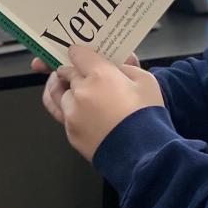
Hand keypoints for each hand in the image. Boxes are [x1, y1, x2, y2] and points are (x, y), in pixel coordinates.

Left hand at [52, 45, 161, 161]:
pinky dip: (66, 109)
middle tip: (77, 72)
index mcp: (100, 74)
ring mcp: (72, 113)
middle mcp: (81, 91)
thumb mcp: (146, 81)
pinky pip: (61, 114)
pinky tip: (76, 110)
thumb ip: (126, 67)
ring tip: (73, 91)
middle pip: (65, 73)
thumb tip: (115, 67)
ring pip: (60, 94)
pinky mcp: (70, 132)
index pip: (77, 54)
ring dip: (66, 91)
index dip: (78, 53)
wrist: (143, 154)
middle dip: (71, 71)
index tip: (79, 54)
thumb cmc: (147, 116)